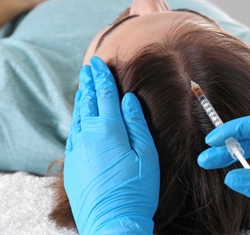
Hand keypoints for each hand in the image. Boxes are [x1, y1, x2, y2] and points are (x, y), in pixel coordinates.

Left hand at [64, 56, 159, 233]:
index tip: (100, 63)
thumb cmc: (136, 190)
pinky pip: (73, 132)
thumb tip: (129, 99)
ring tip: (83, 85)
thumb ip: (137, 123)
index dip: (103, 77)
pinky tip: (80, 115)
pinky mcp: (72, 163)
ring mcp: (77, 150)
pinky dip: (77, 117)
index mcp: (109, 130)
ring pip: (78, 116)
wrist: (113, 222)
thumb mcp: (146, 154)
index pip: (105, 95)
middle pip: (88, 101)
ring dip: (81, 98)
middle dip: (89, 82)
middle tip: (88, 67)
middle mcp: (89, 135)